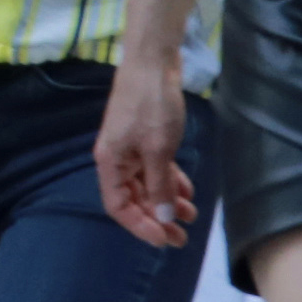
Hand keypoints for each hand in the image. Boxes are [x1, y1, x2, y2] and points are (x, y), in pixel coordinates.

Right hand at [93, 55, 200, 246]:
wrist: (153, 62)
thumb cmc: (151, 106)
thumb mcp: (158, 150)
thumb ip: (159, 186)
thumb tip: (161, 218)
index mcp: (111, 163)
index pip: (118, 206)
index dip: (139, 226)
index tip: (164, 239)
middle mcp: (117, 160)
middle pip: (133, 198)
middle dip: (156, 218)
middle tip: (182, 237)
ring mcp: (130, 148)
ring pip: (147, 185)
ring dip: (166, 201)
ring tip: (190, 215)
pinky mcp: (144, 138)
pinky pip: (155, 169)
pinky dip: (170, 182)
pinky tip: (187, 192)